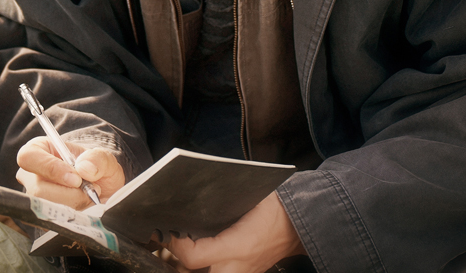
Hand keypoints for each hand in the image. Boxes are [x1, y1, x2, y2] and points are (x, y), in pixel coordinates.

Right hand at [15, 136, 125, 208]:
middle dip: (69, 195)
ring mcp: (34, 198)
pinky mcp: (42, 217)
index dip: (51, 169)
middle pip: (37, 190)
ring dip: (74, 205)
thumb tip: (84, 169)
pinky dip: (73, 217)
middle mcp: (31, 174)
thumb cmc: (96, 168)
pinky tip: (83, 207)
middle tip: (89, 190)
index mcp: (40, 149)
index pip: (30, 157)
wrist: (103, 189)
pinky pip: (53, 222)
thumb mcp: (103, 157)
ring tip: (88, 196)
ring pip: (46, 208)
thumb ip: (96, 158)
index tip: (76, 179)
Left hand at [168, 192, 305, 272]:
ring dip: (190, 265)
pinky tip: (199, 254)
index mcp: (236, 247)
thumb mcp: (244, 200)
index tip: (168, 230)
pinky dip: (205, 266)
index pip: (193, 256)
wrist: (298, 224)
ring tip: (179, 248)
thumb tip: (190, 200)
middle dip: (179, 261)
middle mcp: (236, 267)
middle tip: (168, 243)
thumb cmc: (274, 208)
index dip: (175, 244)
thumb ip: (217, 206)